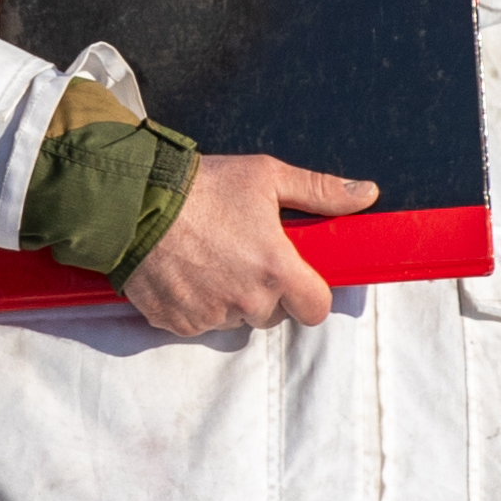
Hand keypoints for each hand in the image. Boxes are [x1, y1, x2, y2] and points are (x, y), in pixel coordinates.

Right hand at [122, 153, 374, 337]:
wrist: (134, 202)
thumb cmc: (203, 186)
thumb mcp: (267, 177)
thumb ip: (320, 190)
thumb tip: (366, 193)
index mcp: (276, 270)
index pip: (316, 308)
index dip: (310, 294)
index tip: (298, 276)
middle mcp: (246, 301)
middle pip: (274, 314)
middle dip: (266, 291)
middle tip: (244, 254)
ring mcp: (210, 315)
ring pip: (235, 319)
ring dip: (231, 299)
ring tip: (211, 259)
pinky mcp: (178, 323)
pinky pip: (200, 322)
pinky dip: (197, 304)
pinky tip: (186, 272)